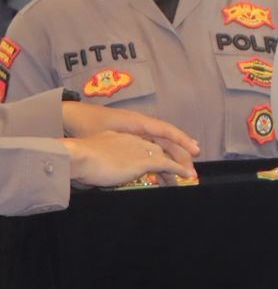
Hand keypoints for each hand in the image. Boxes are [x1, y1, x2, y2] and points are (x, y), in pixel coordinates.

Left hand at [60, 101, 200, 158]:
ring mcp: (135, 131)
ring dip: (173, 156)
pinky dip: (160, 154)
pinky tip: (164, 164)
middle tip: (192, 171)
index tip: (195, 151)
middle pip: (167, 139)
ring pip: (160, 143)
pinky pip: (150, 145)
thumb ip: (126, 144)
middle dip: (181, 154)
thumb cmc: (87, 124)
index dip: (182, 141)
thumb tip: (146, 155)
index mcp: (138, 122)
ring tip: (185, 169)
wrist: (70, 117)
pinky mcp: (129, 136)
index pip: (166, 131)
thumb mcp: (106, 134)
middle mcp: (141, 125)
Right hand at [62, 132, 197, 186]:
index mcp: (118, 138)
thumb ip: (97, 163)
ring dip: (177, 167)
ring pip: (165, 156)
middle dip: (169, 159)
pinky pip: (167, 164)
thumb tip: (93, 177)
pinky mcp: (144, 161)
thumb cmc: (76, 160)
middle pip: (157, 148)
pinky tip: (185, 175)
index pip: (141, 144)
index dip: (151, 153)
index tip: (157, 161)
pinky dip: (178, 170)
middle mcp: (132, 141)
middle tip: (178, 170)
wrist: (77, 157)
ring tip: (186, 176)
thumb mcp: (89, 158)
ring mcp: (139, 150)